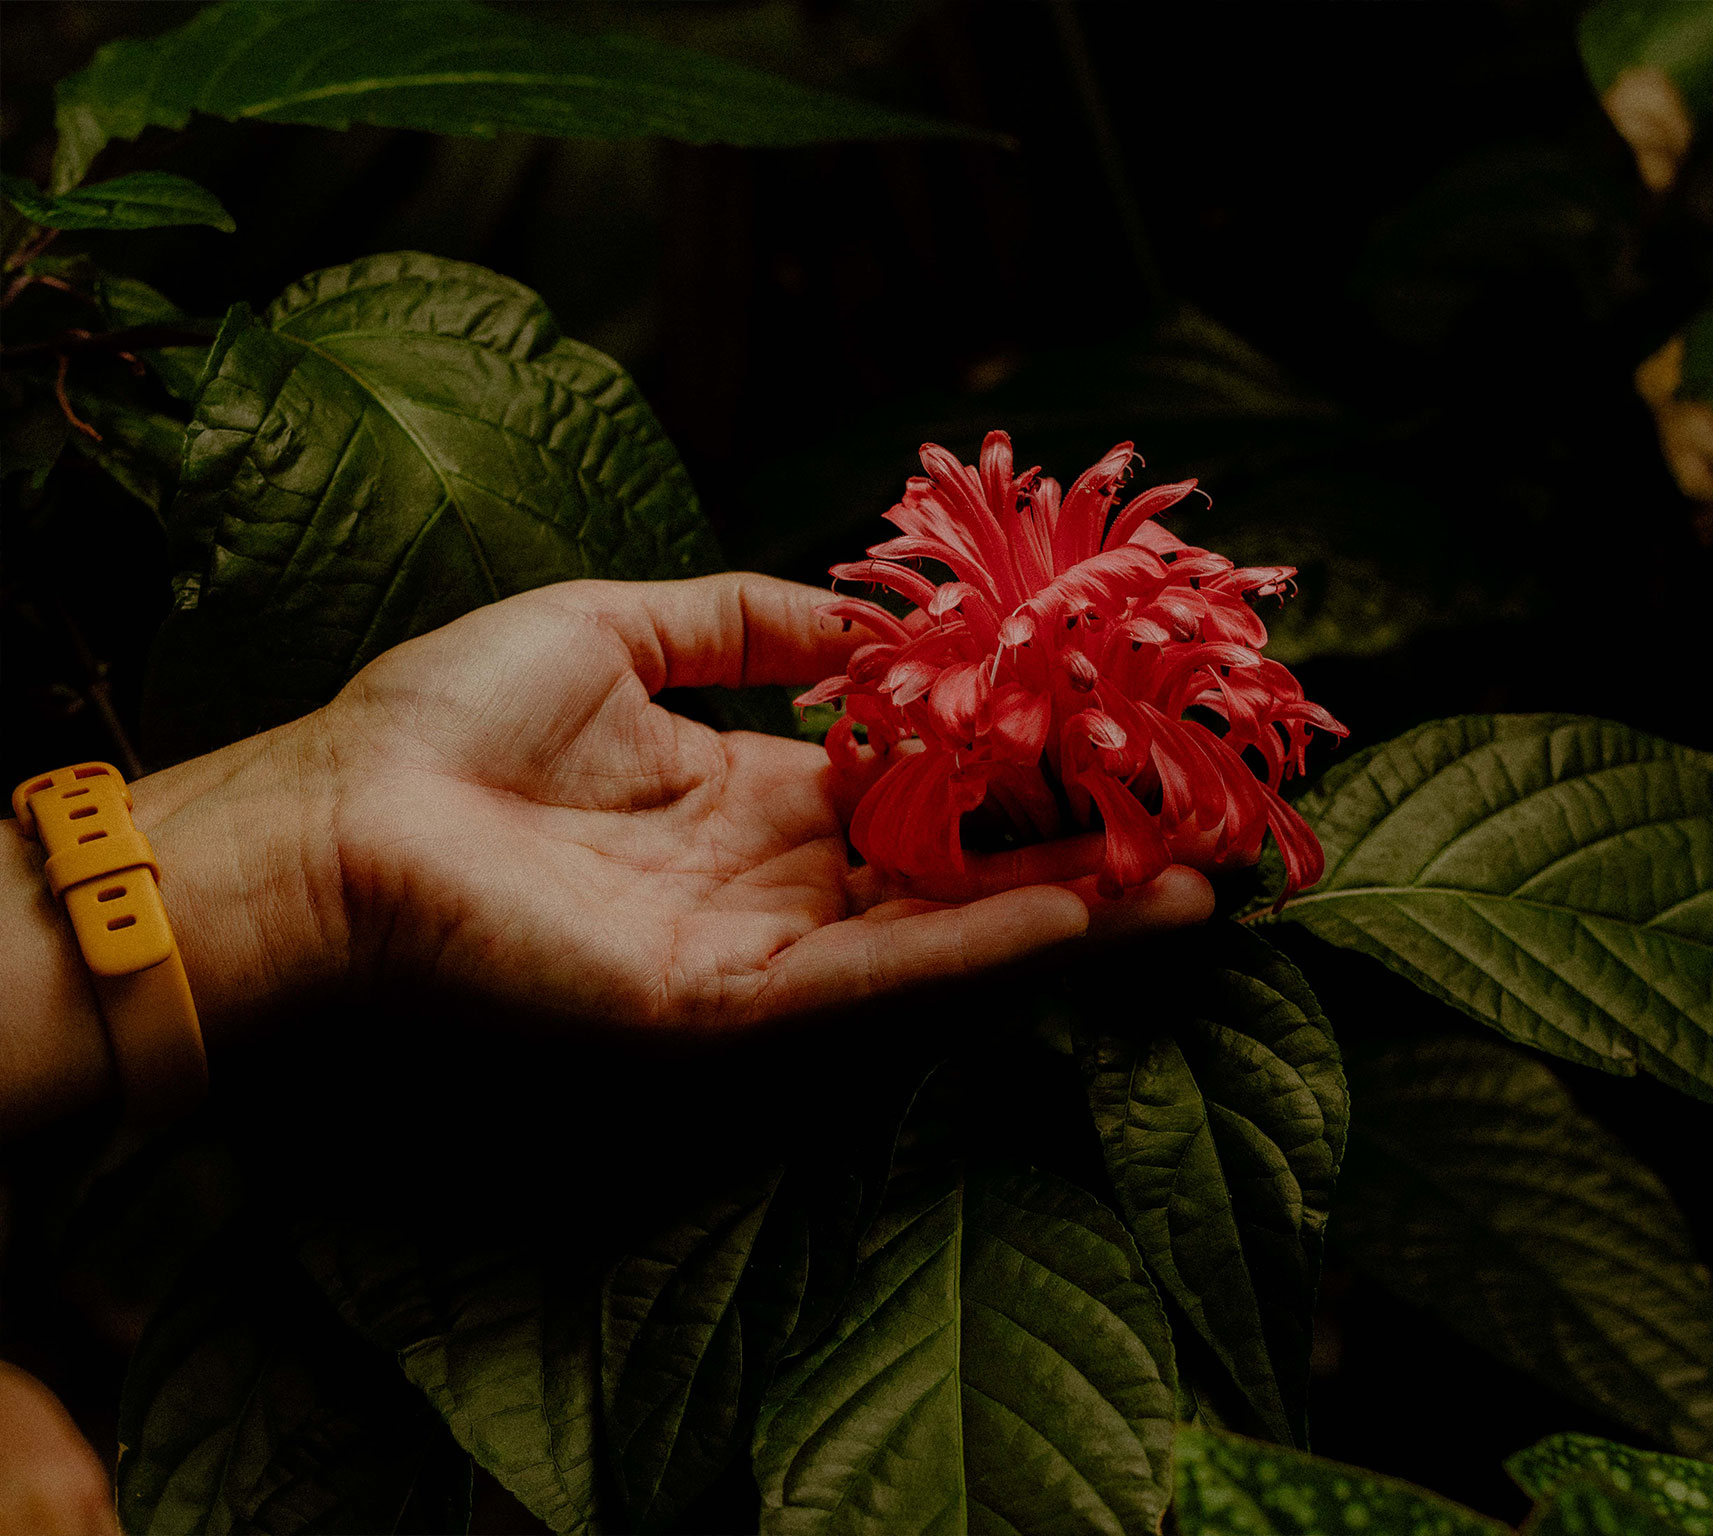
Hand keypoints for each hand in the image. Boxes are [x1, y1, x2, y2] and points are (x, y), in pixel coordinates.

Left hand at [145, 575, 1213, 1040]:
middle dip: (1076, 843)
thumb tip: (867, 618)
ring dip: (1073, 904)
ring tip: (1197, 879)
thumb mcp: (618, 625)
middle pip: (956, 864)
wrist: (336, 818)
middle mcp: (771, 878)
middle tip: (1198, 819)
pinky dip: (989, 942)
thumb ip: (749, 620)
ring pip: (946, 927)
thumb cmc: (450, 719)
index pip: (914, 782)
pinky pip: (883, 969)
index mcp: (745, 791)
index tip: (1107, 725)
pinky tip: (1088, 909)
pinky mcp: (731, 1002)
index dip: (1011, 757)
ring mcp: (761, 948)